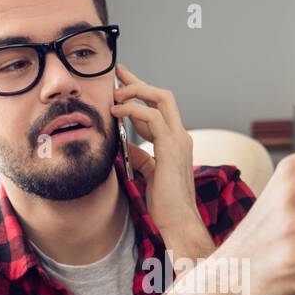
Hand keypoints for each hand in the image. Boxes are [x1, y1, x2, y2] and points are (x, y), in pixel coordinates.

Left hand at [110, 63, 198, 235]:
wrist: (179, 221)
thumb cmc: (166, 204)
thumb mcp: (149, 174)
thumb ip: (141, 156)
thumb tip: (126, 145)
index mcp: (176, 141)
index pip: (159, 108)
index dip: (140, 94)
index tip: (121, 83)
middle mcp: (181, 135)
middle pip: (162, 95)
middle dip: (138, 82)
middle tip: (117, 73)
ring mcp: (179, 139)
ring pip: (161, 98)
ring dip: (134, 91)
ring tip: (113, 94)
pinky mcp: (172, 147)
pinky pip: (153, 116)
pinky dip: (133, 110)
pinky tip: (117, 112)